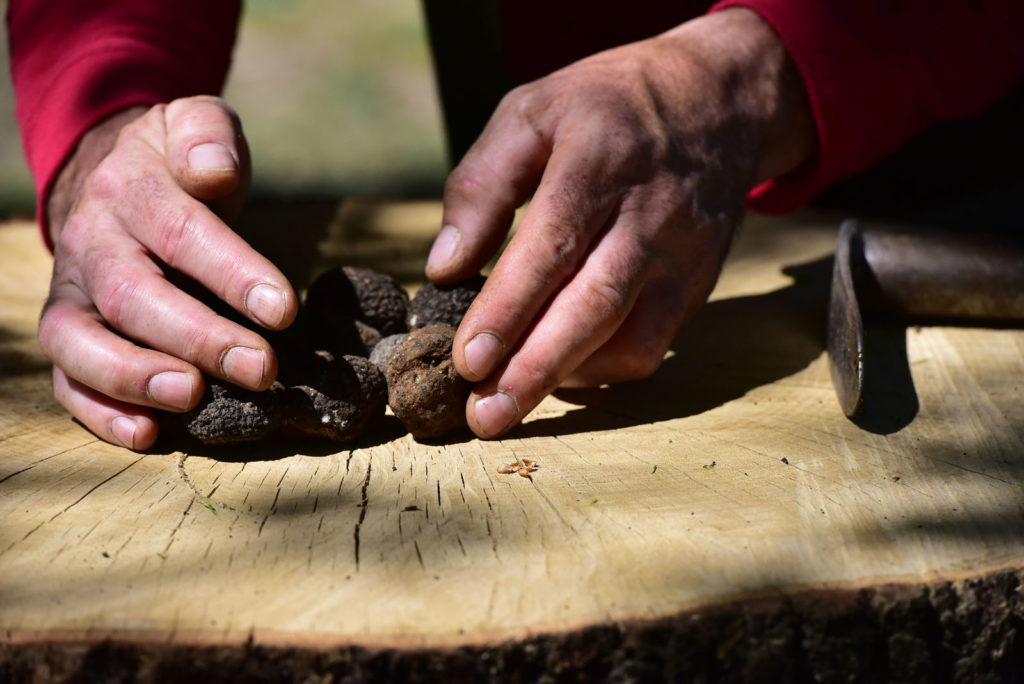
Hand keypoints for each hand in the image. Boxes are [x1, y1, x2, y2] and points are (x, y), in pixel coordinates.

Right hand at [39, 96, 297, 449]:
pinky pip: (67, 379)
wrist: (112, 176)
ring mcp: (74, 294)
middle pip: (134, 295)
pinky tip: (146, 436)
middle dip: (198, 336)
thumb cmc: (178, 164)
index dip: (230, 272)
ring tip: (192, 396)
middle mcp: (93, 245)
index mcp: (130, 191)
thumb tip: (214, 171)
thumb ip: (209, 139)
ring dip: (135, 376)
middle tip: (261, 368)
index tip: (284, 310)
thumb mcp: (196, 127)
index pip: (179, 231)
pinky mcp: (69, 334)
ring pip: (81, 341)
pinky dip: (98, 412)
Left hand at [426, 9, 815, 437]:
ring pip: (630, 339)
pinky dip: (605, 370)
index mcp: (599, 159)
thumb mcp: (531, 111)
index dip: (509, 309)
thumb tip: (445, 268)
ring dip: (567, 381)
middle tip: (485, 419)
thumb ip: (481, 185)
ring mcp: (683, 255)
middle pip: (593, 307)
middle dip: (535, 370)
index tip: (468, 360)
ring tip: (509, 404)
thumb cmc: (607, 106)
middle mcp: (650, 214)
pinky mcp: (699, 283)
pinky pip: (653, 346)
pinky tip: (561, 370)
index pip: (552, 246)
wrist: (717, 101)